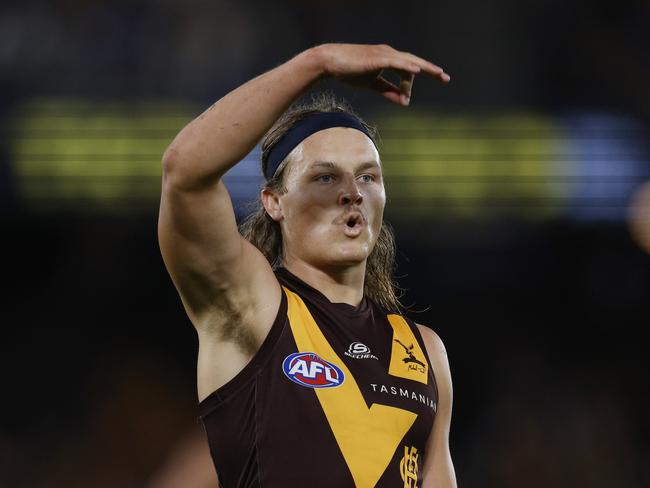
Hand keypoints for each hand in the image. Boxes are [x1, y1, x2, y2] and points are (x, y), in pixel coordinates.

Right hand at [311, 43, 449, 105]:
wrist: (330, 62)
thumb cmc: (349, 71)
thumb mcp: (372, 84)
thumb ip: (388, 91)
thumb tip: (404, 101)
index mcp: (388, 59)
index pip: (409, 68)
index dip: (418, 78)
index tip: (426, 87)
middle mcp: (389, 54)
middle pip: (414, 62)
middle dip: (431, 69)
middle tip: (446, 78)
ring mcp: (383, 54)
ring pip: (408, 62)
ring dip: (424, 68)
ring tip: (438, 74)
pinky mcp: (377, 58)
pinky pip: (396, 62)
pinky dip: (407, 66)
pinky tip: (417, 71)